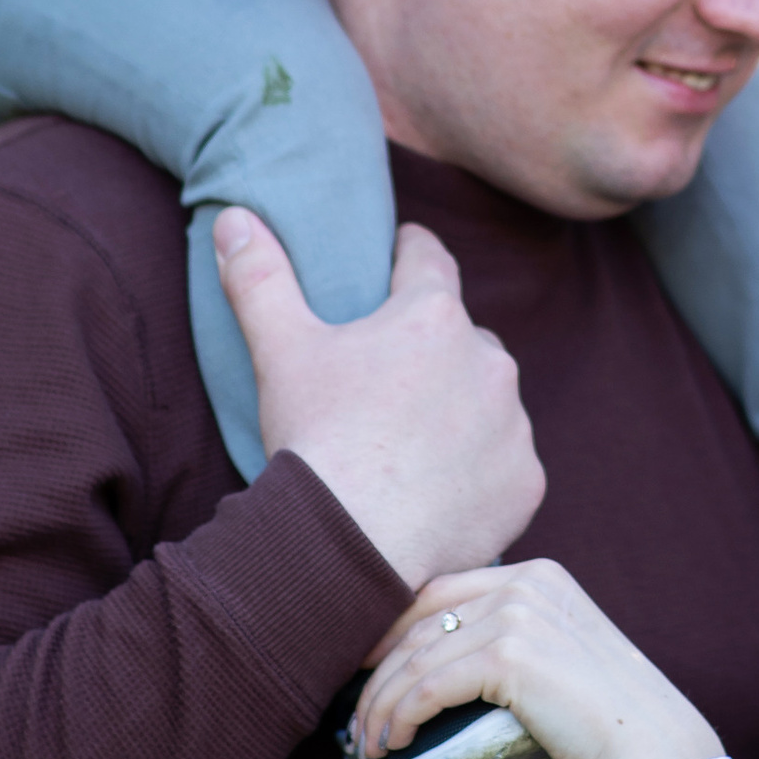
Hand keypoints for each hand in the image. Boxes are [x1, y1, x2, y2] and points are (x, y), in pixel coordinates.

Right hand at [214, 210, 543, 585]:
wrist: (351, 542)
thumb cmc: (315, 437)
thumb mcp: (280, 350)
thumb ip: (260, 276)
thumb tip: (234, 217)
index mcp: (433, 316)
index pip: (428, 260)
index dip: (410, 254)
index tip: (401, 255)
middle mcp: (489, 360)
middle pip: (463, 338)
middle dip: (435, 349)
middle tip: (392, 381)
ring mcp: (514, 423)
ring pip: (490, 401)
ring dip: (463, 410)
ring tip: (415, 443)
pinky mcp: (525, 481)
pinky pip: (507, 465)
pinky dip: (482, 471)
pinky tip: (442, 490)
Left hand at [352, 559, 720, 758]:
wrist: (654, 747)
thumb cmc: (605, 720)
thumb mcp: (558, 657)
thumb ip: (510, 642)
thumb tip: (436, 670)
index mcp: (537, 575)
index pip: (439, 593)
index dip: (390, 631)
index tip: (363, 669)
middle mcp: (525, 583)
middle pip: (419, 620)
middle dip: (375, 672)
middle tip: (355, 719)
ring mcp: (519, 615)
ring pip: (418, 658)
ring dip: (380, 705)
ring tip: (368, 744)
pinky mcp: (510, 655)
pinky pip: (430, 686)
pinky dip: (400, 716)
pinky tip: (392, 742)